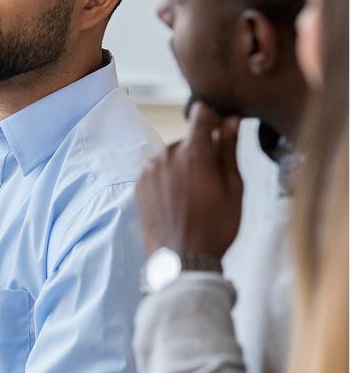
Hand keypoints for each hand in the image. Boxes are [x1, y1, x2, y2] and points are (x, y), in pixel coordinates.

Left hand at [136, 101, 242, 257]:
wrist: (182, 259)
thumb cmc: (215, 226)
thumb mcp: (233, 188)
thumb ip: (229, 149)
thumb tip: (231, 121)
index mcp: (193, 152)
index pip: (201, 114)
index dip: (214, 118)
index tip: (222, 131)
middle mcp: (166, 154)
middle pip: (188, 139)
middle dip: (201, 151)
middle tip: (212, 181)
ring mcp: (149, 169)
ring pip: (172, 155)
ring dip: (184, 166)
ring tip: (195, 196)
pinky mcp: (139, 183)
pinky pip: (158, 170)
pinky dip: (168, 178)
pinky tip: (178, 200)